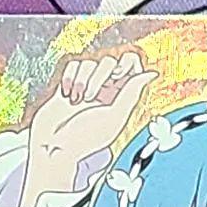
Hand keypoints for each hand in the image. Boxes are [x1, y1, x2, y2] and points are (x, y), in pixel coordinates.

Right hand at [21, 52, 156, 206]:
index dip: (126, 64)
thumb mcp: (114, 117)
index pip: (131, 64)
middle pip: (109, 61)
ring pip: (89, 62)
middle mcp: (105, 91)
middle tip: (91, 96)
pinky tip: (67, 95)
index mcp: (121, 98)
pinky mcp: (69, 85)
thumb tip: (152, 74)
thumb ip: (132, 93)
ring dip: (82, 80)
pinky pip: (73, 65)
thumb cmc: (85, 138)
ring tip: (78, 100)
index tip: (118, 76)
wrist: (54, 146)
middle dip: (100, 76)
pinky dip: (70, 77)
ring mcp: (86, 87)